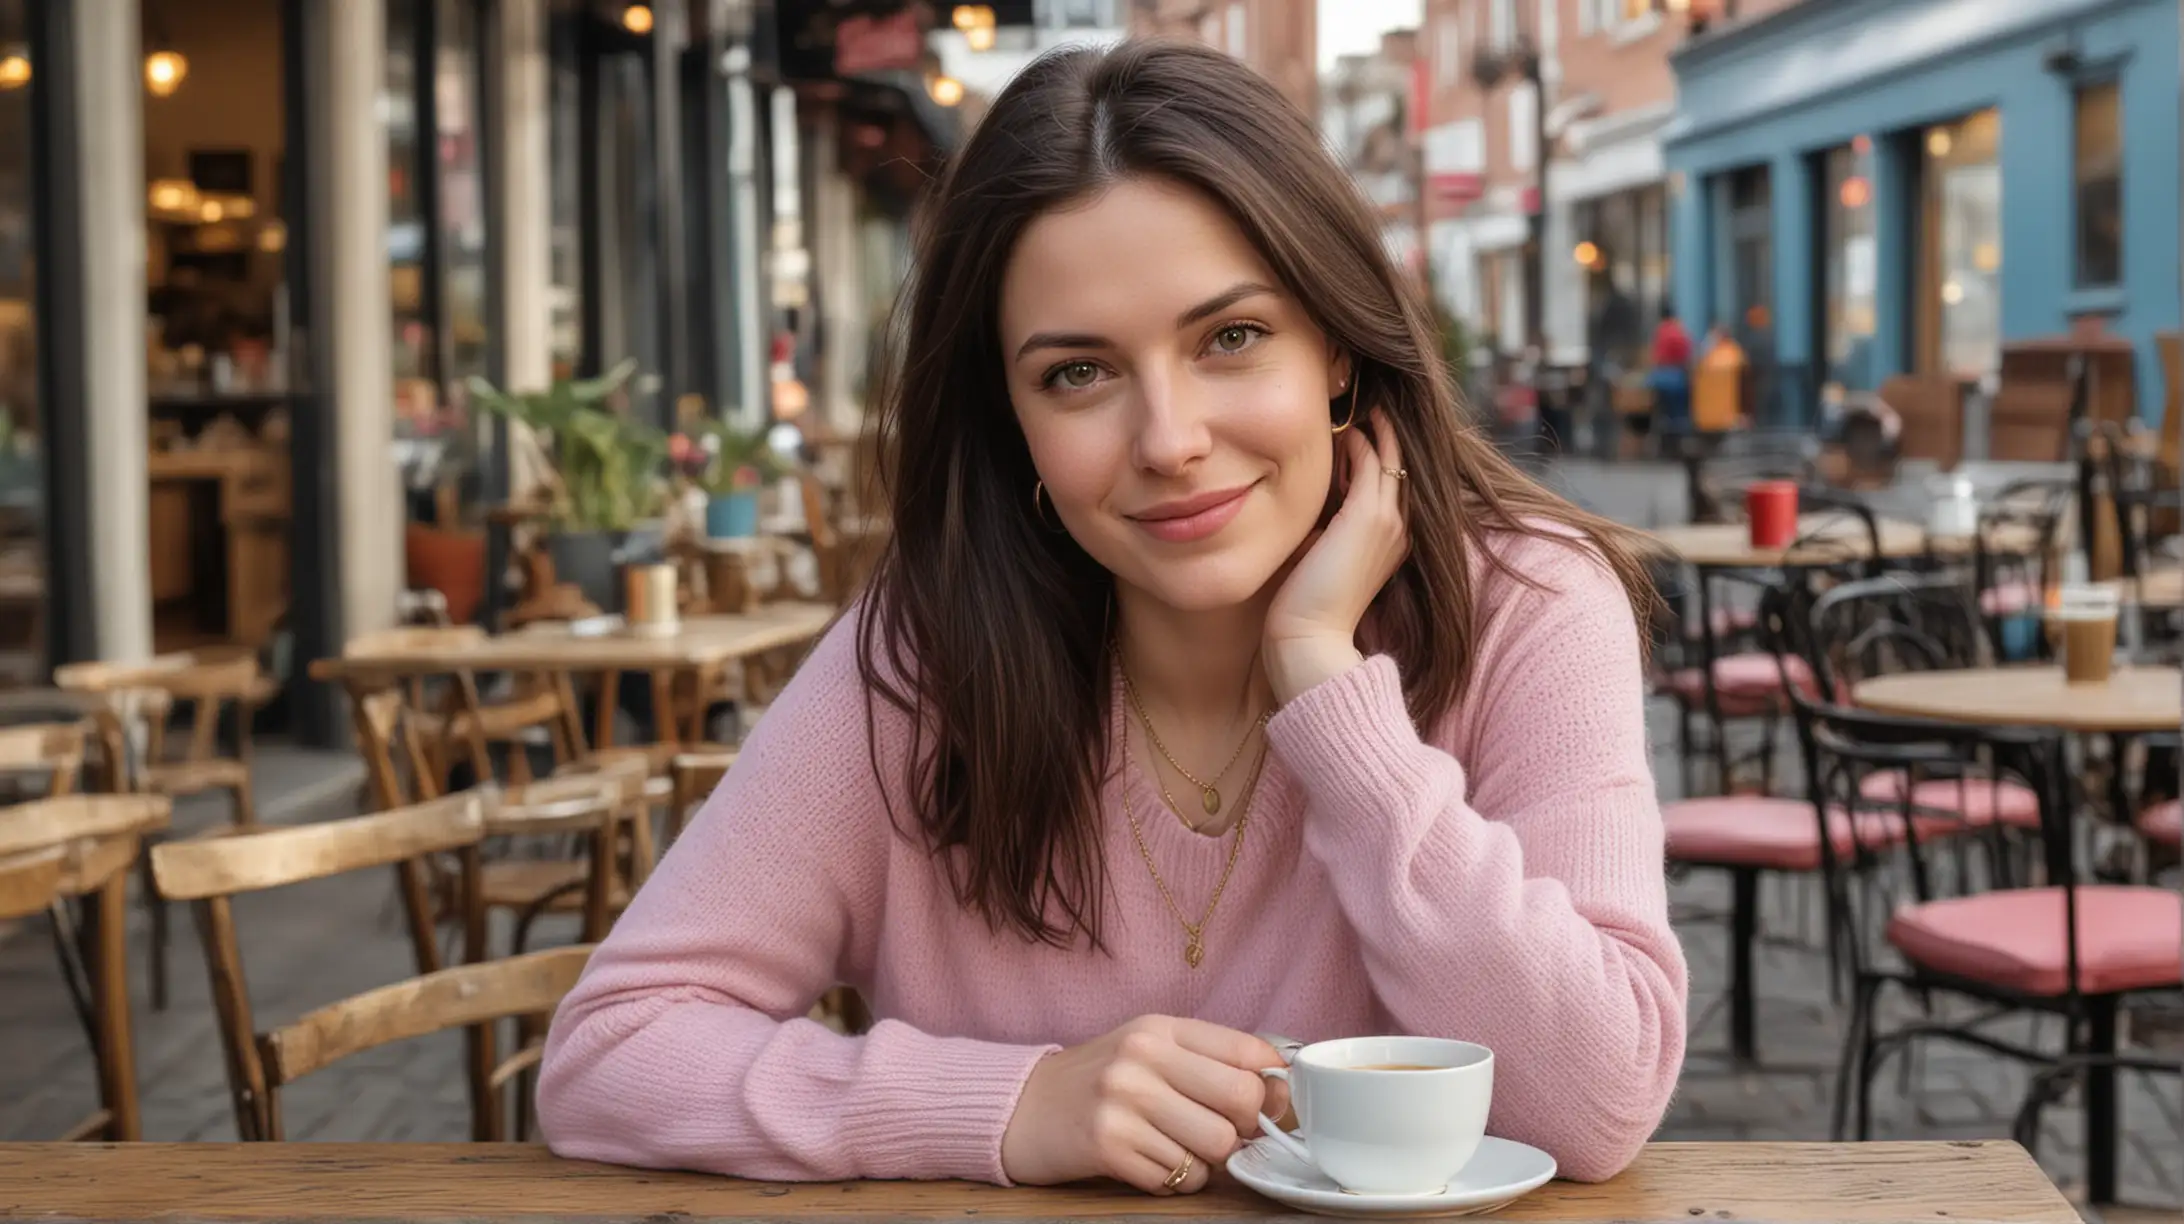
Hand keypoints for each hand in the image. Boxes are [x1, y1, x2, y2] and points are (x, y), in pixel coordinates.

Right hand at [1000, 1016, 1290, 1193]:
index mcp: (1159, 1028)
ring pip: (1215, 1146)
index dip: (1269, 1084)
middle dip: (1243, 1126)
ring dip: (1208, 1160)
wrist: (1022, 1108)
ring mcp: (1123, 1102)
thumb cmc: (1098, 1081)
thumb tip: (1279, 1091)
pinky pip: (1179, 1178)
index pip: (1247, 1050)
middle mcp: (1142, 1058)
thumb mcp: (1148, 1051)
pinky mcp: (1108, 1147)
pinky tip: (1152, 1162)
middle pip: (1241, 1100)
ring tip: (1180, 1149)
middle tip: (1221, 1131)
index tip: (1262, 1100)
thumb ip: (1209, 1063)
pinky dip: (1176, 1180)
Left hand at [1264, 409, 1410, 704]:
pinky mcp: (1368, 516)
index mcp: (1391, 540)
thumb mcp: (1320, 557)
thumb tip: (1310, 507)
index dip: (1377, 453)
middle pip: (1399, 464)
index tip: (1354, 429)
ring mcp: (1388, 521)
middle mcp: (1399, 528)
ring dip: (1374, 429)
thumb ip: (1323, 529)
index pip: (1391, 483)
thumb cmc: (1305, 607)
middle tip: (1363, 402)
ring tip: (1357, 402)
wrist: (1308, 640)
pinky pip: (1374, 462)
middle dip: (1382, 432)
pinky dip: (1364, 440)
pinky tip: (1347, 426)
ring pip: (1390, 457)